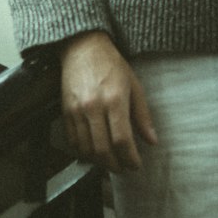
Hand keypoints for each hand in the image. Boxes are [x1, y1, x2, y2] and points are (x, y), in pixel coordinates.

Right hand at [59, 31, 158, 172]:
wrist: (83, 48)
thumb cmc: (111, 65)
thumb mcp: (134, 86)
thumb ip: (142, 115)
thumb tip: (152, 140)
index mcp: (115, 100)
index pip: (122, 140)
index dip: (130, 158)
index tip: (136, 165)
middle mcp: (94, 107)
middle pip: (102, 150)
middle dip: (115, 165)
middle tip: (123, 168)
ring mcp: (77, 111)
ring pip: (86, 149)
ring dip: (99, 161)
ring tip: (110, 162)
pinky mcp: (65, 112)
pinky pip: (73, 141)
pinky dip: (83, 152)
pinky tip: (93, 151)